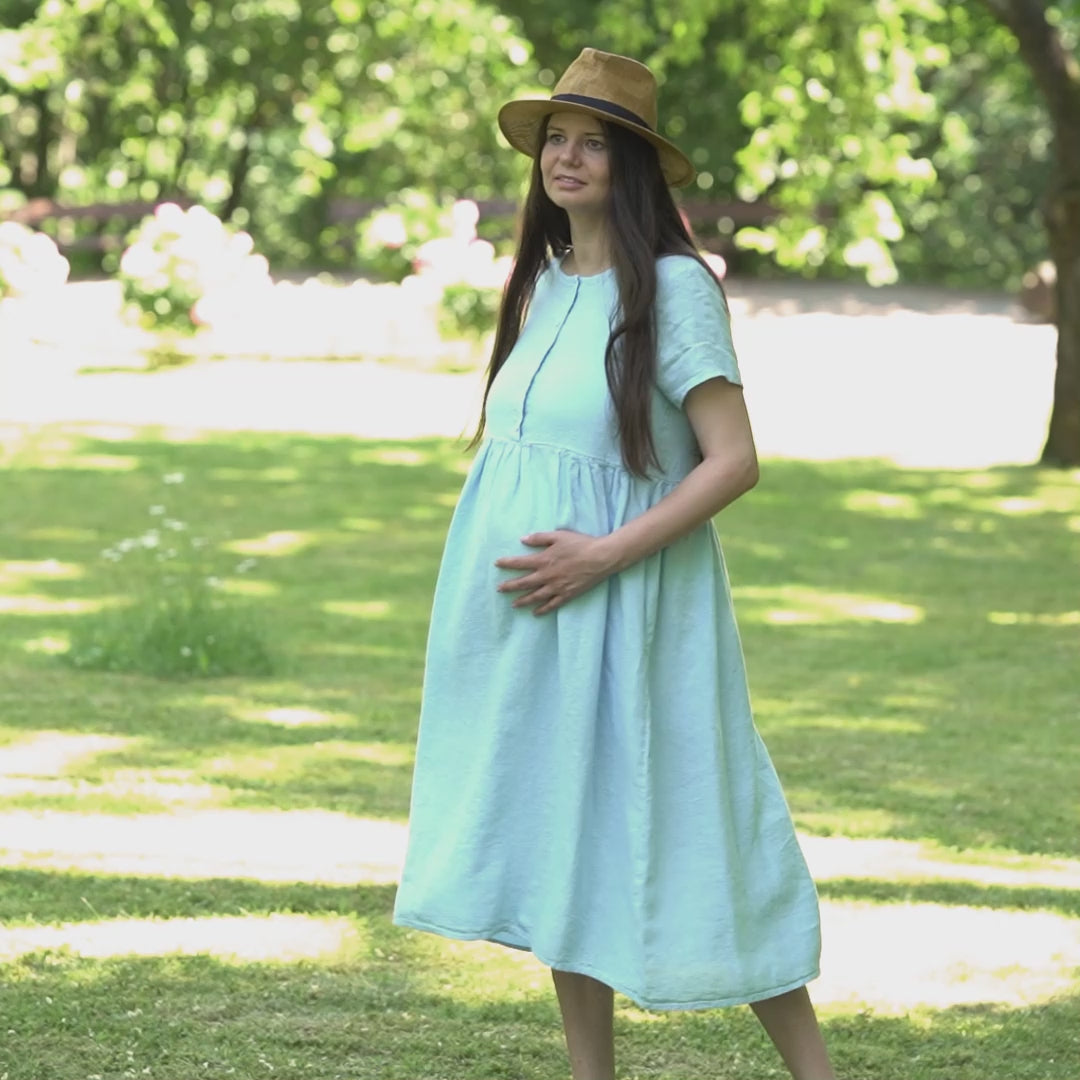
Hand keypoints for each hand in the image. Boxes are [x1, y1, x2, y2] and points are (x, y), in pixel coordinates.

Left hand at [494, 530, 614, 615]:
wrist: (601, 558)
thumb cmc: (580, 544)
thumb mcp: (559, 535)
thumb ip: (539, 538)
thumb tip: (523, 539)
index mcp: (544, 560)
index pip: (520, 563)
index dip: (507, 563)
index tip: (497, 564)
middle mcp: (547, 576)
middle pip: (524, 583)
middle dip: (510, 586)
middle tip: (499, 589)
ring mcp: (557, 587)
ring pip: (535, 597)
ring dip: (523, 600)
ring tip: (514, 604)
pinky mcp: (567, 595)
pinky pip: (552, 605)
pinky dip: (543, 609)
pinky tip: (535, 613)